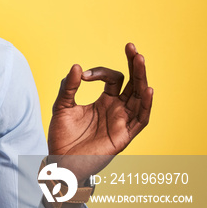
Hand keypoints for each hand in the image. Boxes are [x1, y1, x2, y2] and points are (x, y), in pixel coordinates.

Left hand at [48, 43, 152, 179]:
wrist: (60, 160)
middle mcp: (117, 109)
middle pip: (132, 83)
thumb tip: (75, 66)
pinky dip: (145, 105)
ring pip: (139, 96)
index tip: (82, 75)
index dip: (99, 72)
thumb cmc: (62, 136)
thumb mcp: (61, 106)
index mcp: (104, 101)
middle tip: (132, 47)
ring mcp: (122, 121)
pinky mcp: (124, 136)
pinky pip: (140, 119)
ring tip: (140, 58)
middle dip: (133, 65)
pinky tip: (147, 89)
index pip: (112, 79)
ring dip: (141, 78)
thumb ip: (68, 87)